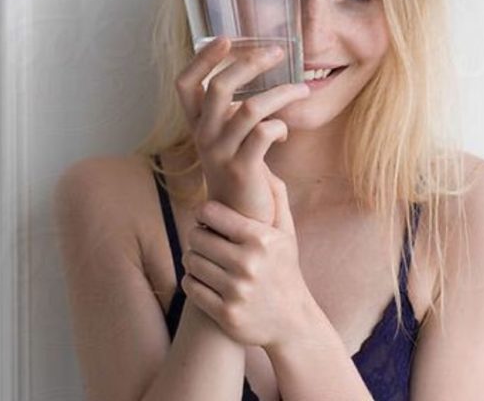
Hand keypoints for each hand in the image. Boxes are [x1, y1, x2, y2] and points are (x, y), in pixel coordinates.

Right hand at [174, 37, 309, 222]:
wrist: (238, 221)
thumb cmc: (239, 171)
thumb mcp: (227, 138)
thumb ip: (232, 110)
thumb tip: (253, 72)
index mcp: (197, 125)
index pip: (186, 84)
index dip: (202, 59)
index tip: (225, 38)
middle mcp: (203, 136)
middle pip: (219, 87)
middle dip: (250, 63)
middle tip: (277, 52)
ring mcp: (221, 153)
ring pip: (250, 108)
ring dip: (281, 94)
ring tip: (301, 88)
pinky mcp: (243, 169)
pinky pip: (265, 133)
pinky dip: (280, 126)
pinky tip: (284, 132)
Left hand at [181, 171, 313, 348]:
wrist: (292, 320)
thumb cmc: (284, 268)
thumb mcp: (287, 232)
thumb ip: (276, 195)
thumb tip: (262, 163)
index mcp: (262, 239)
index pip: (211, 213)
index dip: (205, 213)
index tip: (208, 218)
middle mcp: (248, 263)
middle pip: (196, 237)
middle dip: (198, 236)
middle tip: (205, 239)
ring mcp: (236, 290)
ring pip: (191, 262)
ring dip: (193, 259)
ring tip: (205, 259)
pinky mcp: (225, 313)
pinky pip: (191, 287)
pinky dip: (193, 282)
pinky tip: (205, 280)